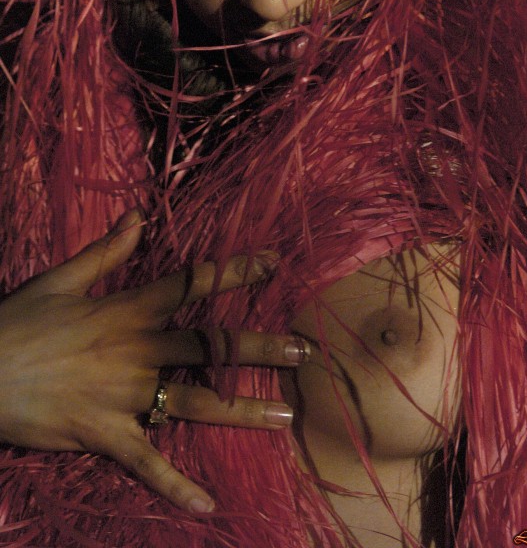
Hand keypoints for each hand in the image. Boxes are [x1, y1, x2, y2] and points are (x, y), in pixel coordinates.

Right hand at [0, 209, 306, 513]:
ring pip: (194, 402)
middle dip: (260, 346)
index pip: (193, 284)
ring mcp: (123, 396)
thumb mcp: (61, 279)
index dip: (236, 272)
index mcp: (127, 308)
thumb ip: (106, 251)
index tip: (276, 264)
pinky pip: (146, 463)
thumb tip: (140, 216)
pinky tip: (208, 504)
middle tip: (303, 351)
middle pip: (210, 345)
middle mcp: (136, 350)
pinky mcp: (103, 435)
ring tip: (284, 416)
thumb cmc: (16, 322)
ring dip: (243, 409)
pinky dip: (176, 484)